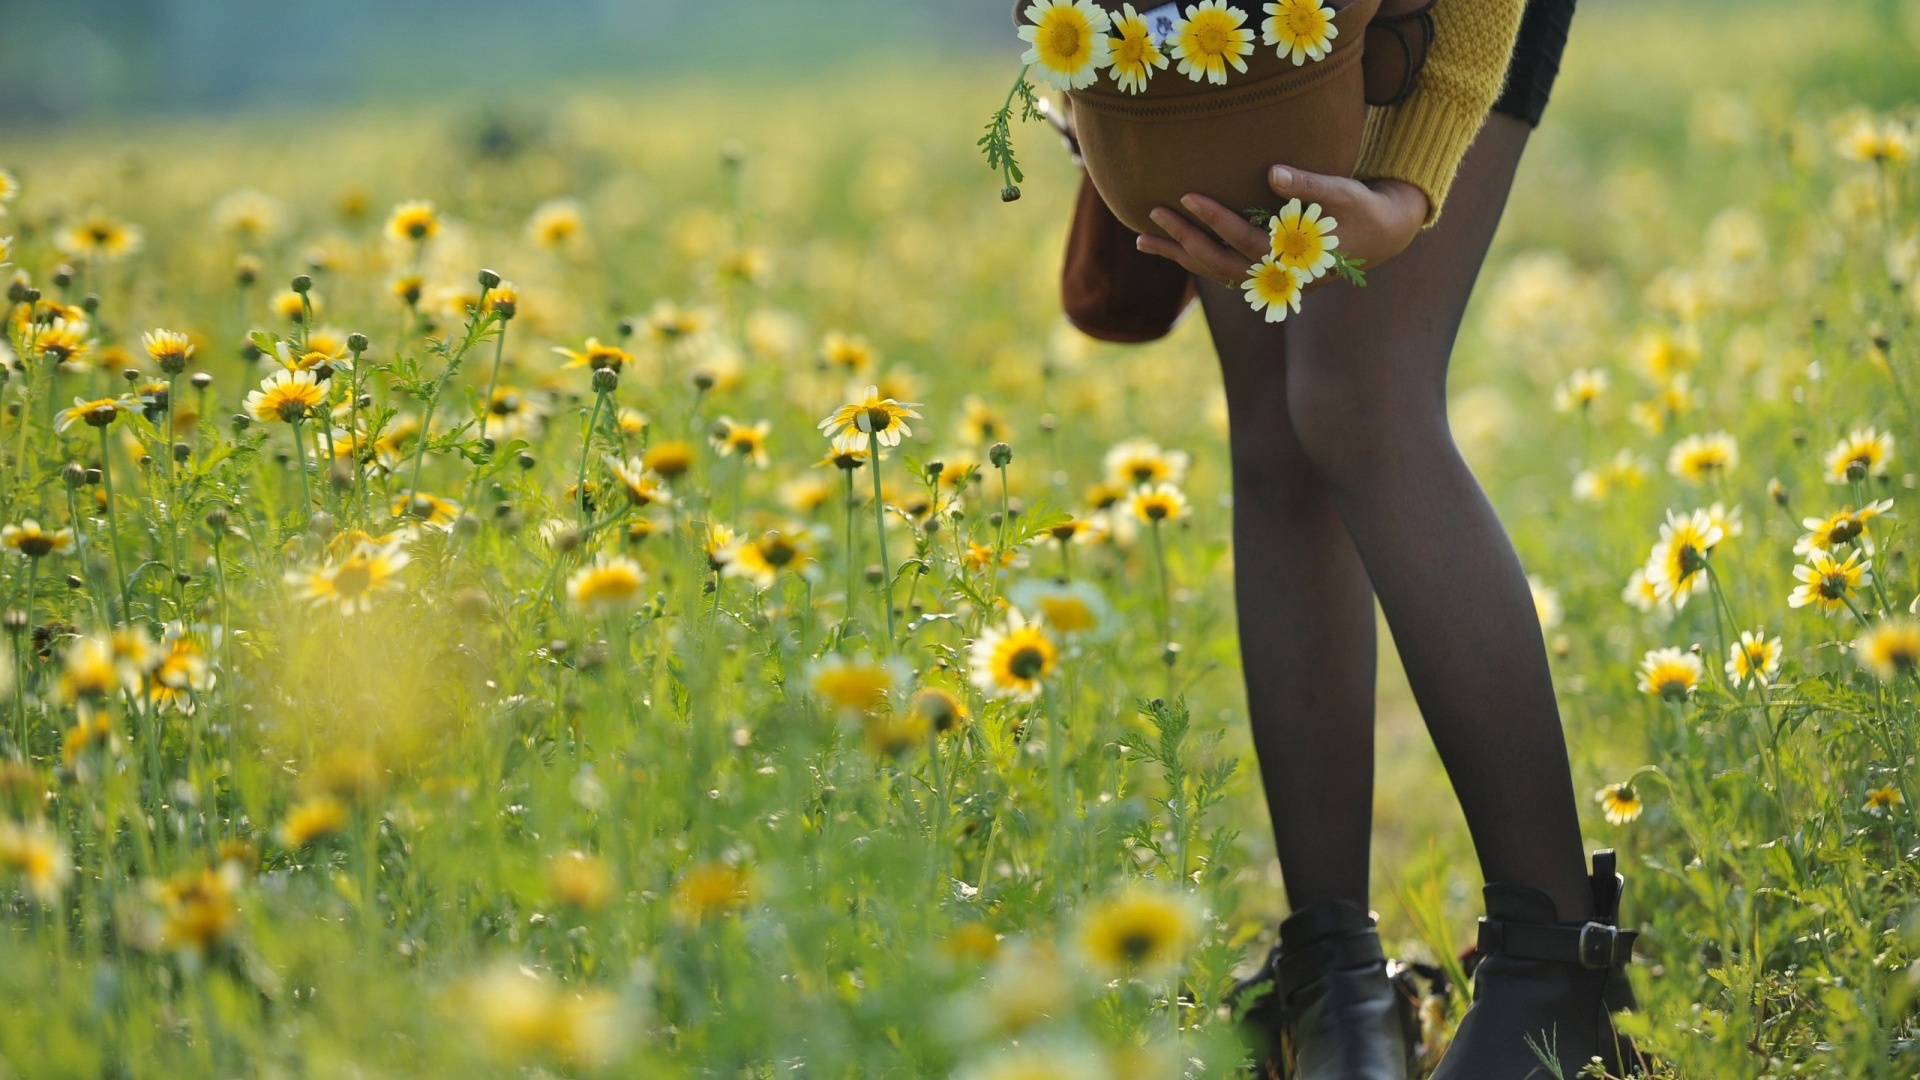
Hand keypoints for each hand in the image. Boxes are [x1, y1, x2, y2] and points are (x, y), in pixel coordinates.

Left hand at [1135, 166, 1430, 286]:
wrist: (1383, 235)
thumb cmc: (1362, 208)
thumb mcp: (1342, 192)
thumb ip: (1308, 185)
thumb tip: (1272, 172)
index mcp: (1294, 257)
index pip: (1245, 240)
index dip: (1215, 220)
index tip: (1188, 196)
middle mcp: (1277, 275)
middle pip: (1219, 263)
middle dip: (1184, 240)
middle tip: (1152, 213)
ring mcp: (1270, 280)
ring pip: (1215, 272)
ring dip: (1179, 257)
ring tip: (1141, 240)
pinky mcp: (1265, 275)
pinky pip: (1221, 271)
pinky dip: (1194, 260)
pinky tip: (1170, 247)